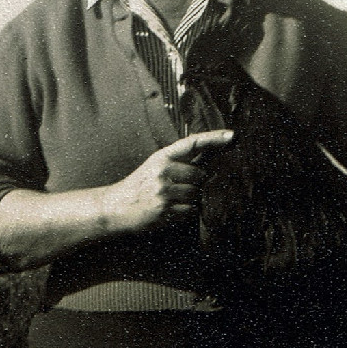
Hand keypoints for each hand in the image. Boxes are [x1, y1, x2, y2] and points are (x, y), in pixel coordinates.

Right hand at [99, 130, 233, 232]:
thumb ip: (179, 161)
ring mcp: (163, 191)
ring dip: (190, 199)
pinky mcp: (164, 210)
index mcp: (162, 157)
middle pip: (200, 175)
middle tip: (179, 188)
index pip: (192, 143)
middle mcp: (163, 171)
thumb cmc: (139, 186)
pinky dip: (186, 212)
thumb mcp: (155, 166)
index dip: (214, 139)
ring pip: (197, 194)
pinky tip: (171, 210)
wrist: (114, 207)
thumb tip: (209, 158)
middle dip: (196, 184)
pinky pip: (191, 211)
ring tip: (172, 200)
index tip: (232, 136)